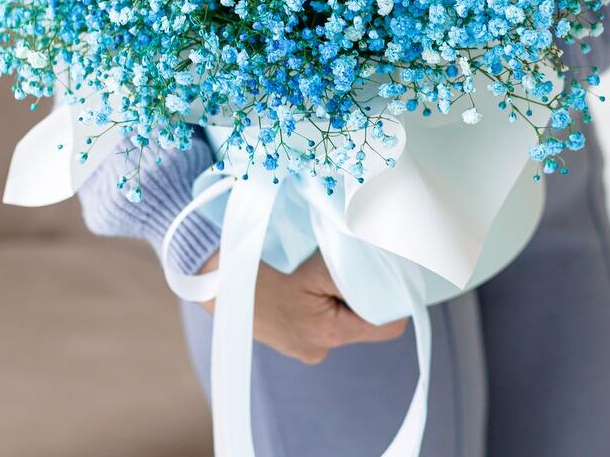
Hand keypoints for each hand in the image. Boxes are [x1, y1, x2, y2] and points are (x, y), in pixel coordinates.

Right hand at [196, 250, 407, 364]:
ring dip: (343, 292)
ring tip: (321, 269)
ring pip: (345, 317)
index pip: (390, 325)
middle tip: (353, 260)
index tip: (389, 270)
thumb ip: (354, 272)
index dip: (396, 296)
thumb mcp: (315, 266)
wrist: (213, 278)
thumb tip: (388, 268)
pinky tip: (307, 279)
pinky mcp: (293, 338)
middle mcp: (320, 348)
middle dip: (367, 290)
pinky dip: (324, 298)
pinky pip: (324, 317)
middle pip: (367, 320)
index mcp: (329, 334)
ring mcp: (304, 347)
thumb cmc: (263, 269)